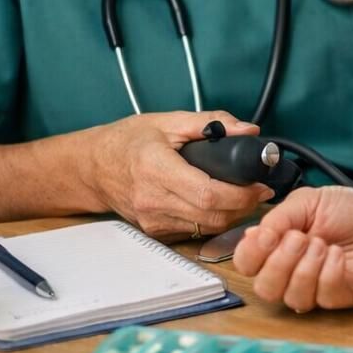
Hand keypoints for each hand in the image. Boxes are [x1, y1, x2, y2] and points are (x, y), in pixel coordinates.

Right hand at [82, 111, 272, 239]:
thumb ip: (212, 122)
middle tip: (259, 191)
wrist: (92, 167)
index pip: (207, 194)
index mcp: (157, 169)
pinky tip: (221, 205)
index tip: (260, 185)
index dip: (241, 194)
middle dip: (244, 206)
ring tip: (244, 196)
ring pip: (206, 228)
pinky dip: (213, 221)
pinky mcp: (154, 231)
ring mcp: (153, 220)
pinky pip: (193, 231)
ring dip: (233, 215)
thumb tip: (248, 130)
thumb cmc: (127, 141)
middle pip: (212, 216)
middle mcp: (153, 200)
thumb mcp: (168, 121)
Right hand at [232, 187, 352, 310]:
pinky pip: (324, 297)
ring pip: (292, 298)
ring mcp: (319, 288)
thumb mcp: (310, 201)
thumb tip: (253, 235)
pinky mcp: (345, 297)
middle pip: (265, 288)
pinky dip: (328, 274)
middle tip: (300, 237)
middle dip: (278, 262)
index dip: (250, 254)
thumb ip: (279, 217)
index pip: (248, 264)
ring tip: (323, 244)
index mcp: (280, 248)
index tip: (265, 235)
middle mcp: (295, 272)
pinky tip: (338, 255)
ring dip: (304, 269)